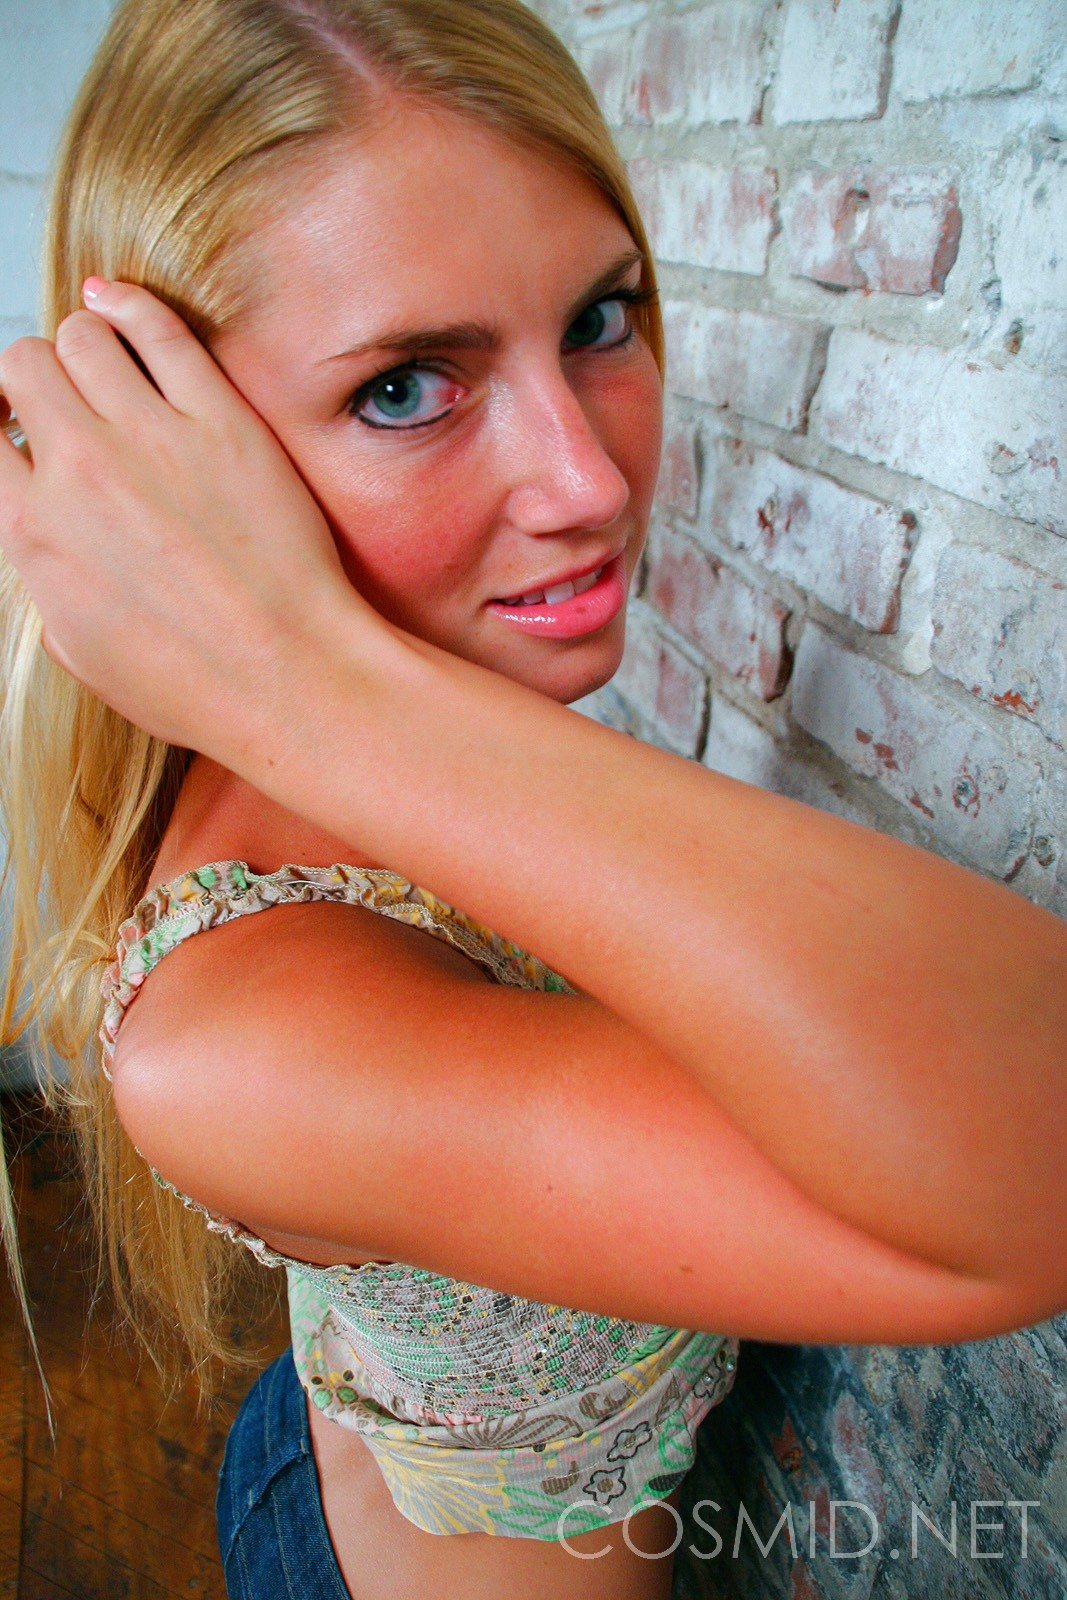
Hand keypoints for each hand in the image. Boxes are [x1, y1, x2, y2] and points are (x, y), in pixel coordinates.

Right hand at [0, 280, 371, 753]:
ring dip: (86, 341)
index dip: (6, 423)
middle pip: (26, 366)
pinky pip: (158, 329)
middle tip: (70, 392)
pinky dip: (128, 305)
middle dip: (41, 373)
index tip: (26, 426)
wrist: (288, 678)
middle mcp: (80, 472)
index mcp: (34, 532)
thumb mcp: (79, 647)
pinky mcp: (222, 420)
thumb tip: (41, 527)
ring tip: (106, 363)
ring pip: (83, 335)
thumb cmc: (196, 683)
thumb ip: (46, 571)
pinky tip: (121, 306)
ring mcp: (152, 438)